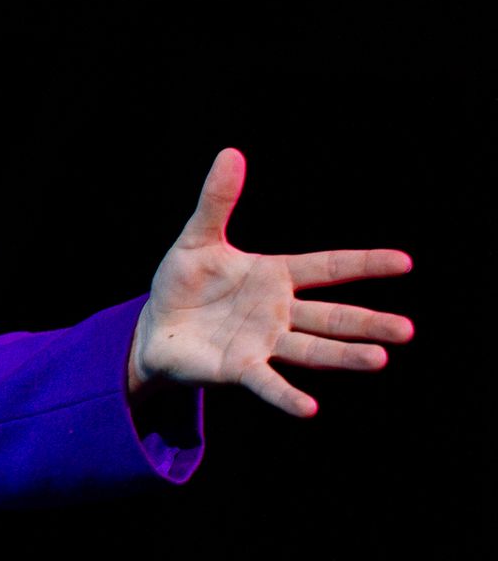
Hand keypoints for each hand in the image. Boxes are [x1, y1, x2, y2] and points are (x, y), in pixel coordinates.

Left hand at [128, 149, 413, 416]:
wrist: (154, 327)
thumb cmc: (182, 284)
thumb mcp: (198, 239)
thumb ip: (217, 201)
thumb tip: (231, 153)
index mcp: (274, 276)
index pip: (327, 267)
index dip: (364, 263)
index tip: (405, 261)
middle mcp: (278, 311)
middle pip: (331, 316)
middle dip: (366, 322)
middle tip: (406, 329)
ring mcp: (262, 342)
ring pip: (311, 349)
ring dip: (343, 355)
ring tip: (379, 359)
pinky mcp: (238, 368)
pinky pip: (267, 382)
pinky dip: (287, 395)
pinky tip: (310, 408)